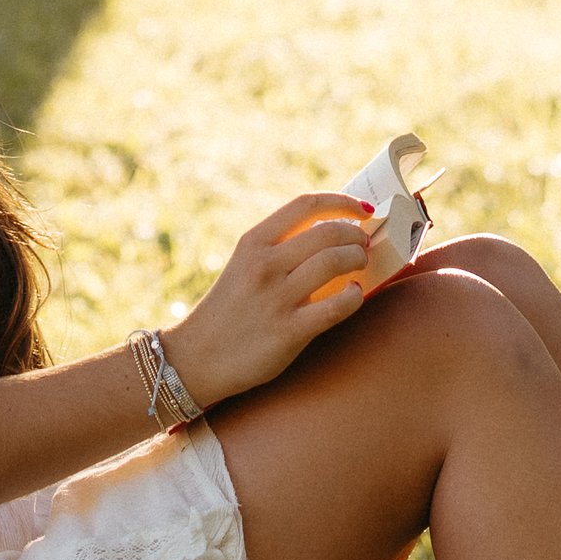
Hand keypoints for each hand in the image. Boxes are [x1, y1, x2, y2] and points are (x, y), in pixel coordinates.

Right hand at [164, 194, 373, 413]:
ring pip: (334, 262)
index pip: (305, 205)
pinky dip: (355, 296)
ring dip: (357, 259)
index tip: (362, 210)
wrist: (198, 357)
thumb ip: (278, 248)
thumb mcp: (244, 265)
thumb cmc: (229, 309)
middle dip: (355, 235)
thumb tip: (330, 233)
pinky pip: (336, 307)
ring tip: (360, 264)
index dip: (341, 202)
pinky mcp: (288, 331)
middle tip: (363, 244)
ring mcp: (276, 298)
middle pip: (327, 232)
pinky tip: (355, 294)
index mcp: (253, 241)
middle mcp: (264, 264)